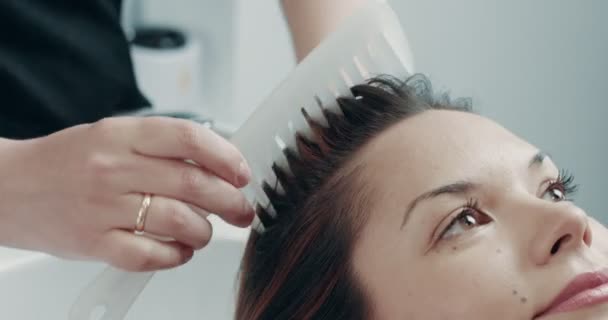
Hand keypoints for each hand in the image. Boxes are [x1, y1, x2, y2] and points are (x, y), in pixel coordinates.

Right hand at [0, 117, 253, 270]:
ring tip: (204, 231)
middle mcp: (113, 168)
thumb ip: (160, 148)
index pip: (189, 139)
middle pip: (193, 184)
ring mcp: (102, 208)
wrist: (9, 188)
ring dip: (204, 231)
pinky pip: (151, 255)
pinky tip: (179, 249)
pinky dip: (176, 255)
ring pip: (179, 222)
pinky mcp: (93, 243)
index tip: (242, 173)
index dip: (226, 157)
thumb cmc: (67, 162)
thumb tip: (217, 166)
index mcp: (121, 135)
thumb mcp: (112, 137)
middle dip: (231, 201)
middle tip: (242, 210)